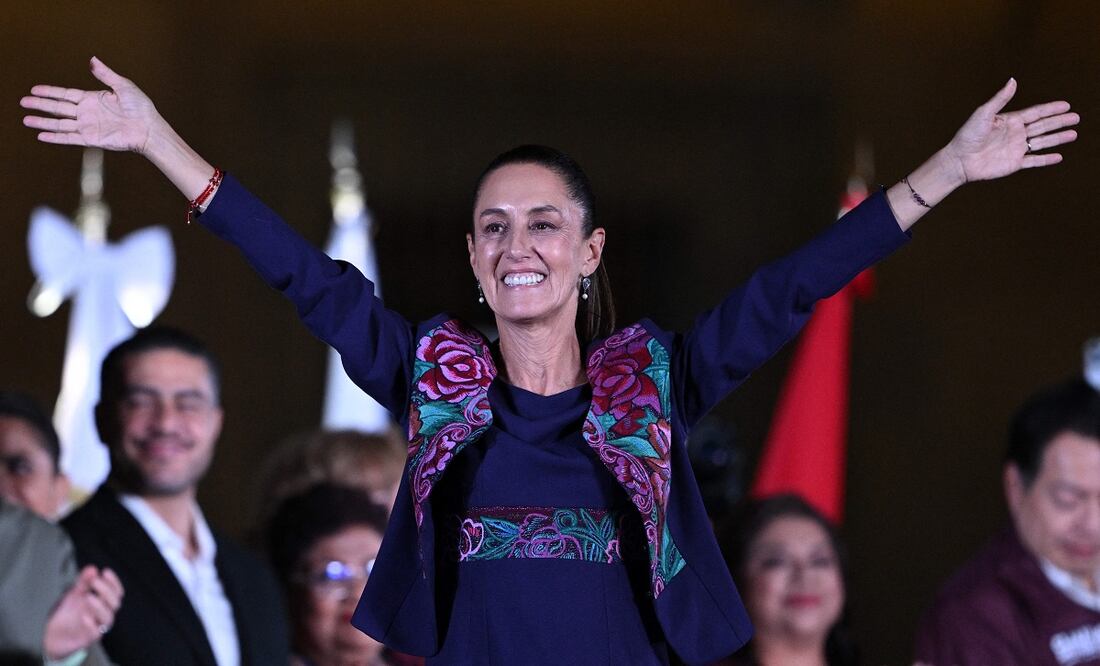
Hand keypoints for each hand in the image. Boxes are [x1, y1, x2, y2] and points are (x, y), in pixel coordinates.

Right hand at [22, 57, 159, 153]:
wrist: (148, 129)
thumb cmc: (140, 108)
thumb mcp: (123, 86)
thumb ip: (105, 74)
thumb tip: (93, 60)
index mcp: (92, 99)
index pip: (66, 94)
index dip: (50, 92)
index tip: (34, 89)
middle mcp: (87, 113)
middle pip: (58, 108)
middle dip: (40, 105)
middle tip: (23, 102)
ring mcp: (88, 126)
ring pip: (60, 124)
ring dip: (43, 122)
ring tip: (26, 120)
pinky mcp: (91, 139)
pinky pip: (69, 138)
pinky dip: (55, 137)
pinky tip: (42, 136)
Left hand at [43, 565, 124, 659]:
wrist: (54, 636)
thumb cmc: (68, 614)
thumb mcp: (74, 594)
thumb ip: (83, 582)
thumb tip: (92, 568)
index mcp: (103, 603)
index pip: (117, 592)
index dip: (114, 582)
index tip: (105, 571)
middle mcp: (103, 614)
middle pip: (115, 603)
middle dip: (106, 591)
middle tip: (94, 581)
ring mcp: (97, 627)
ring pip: (108, 618)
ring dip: (100, 606)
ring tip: (88, 596)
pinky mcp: (87, 639)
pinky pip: (95, 633)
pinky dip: (91, 625)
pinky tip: (84, 616)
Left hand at [944, 78, 1078, 182]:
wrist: (960, 160)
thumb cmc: (967, 135)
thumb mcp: (984, 113)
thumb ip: (1000, 98)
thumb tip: (1013, 80)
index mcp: (1010, 120)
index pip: (1036, 113)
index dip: (1051, 109)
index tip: (1067, 105)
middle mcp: (1015, 134)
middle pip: (1043, 126)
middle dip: (1060, 122)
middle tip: (1076, 118)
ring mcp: (1016, 149)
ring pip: (1042, 142)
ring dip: (1058, 138)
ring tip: (1074, 134)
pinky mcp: (1014, 163)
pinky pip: (1034, 161)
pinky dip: (1046, 159)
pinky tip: (1059, 156)